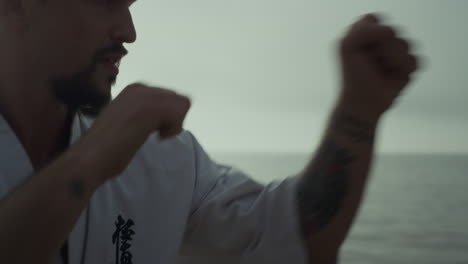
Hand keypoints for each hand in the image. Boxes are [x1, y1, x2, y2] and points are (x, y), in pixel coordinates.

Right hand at [75, 83, 190, 180]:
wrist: (90, 156)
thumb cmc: (107, 148)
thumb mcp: (127, 122)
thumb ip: (142, 115)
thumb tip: (162, 119)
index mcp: (134, 90)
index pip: (169, 98)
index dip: (167, 117)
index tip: (152, 130)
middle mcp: (140, 88)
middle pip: (178, 99)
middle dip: (173, 119)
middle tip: (156, 134)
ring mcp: (145, 96)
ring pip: (182, 104)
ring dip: (175, 124)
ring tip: (157, 135)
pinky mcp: (150, 108)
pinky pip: (181, 111)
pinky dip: (174, 128)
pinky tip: (158, 137)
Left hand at [337, 13, 419, 121]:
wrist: (365, 103)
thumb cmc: (354, 77)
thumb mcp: (348, 46)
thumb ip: (363, 29)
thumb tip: (388, 31)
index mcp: (363, 34)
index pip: (374, 19)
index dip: (372, 33)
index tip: (363, 48)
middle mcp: (380, 41)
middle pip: (393, 31)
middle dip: (383, 49)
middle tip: (372, 63)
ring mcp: (395, 53)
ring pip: (406, 45)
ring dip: (393, 61)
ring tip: (382, 71)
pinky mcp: (407, 65)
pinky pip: (416, 60)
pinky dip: (404, 70)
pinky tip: (393, 77)